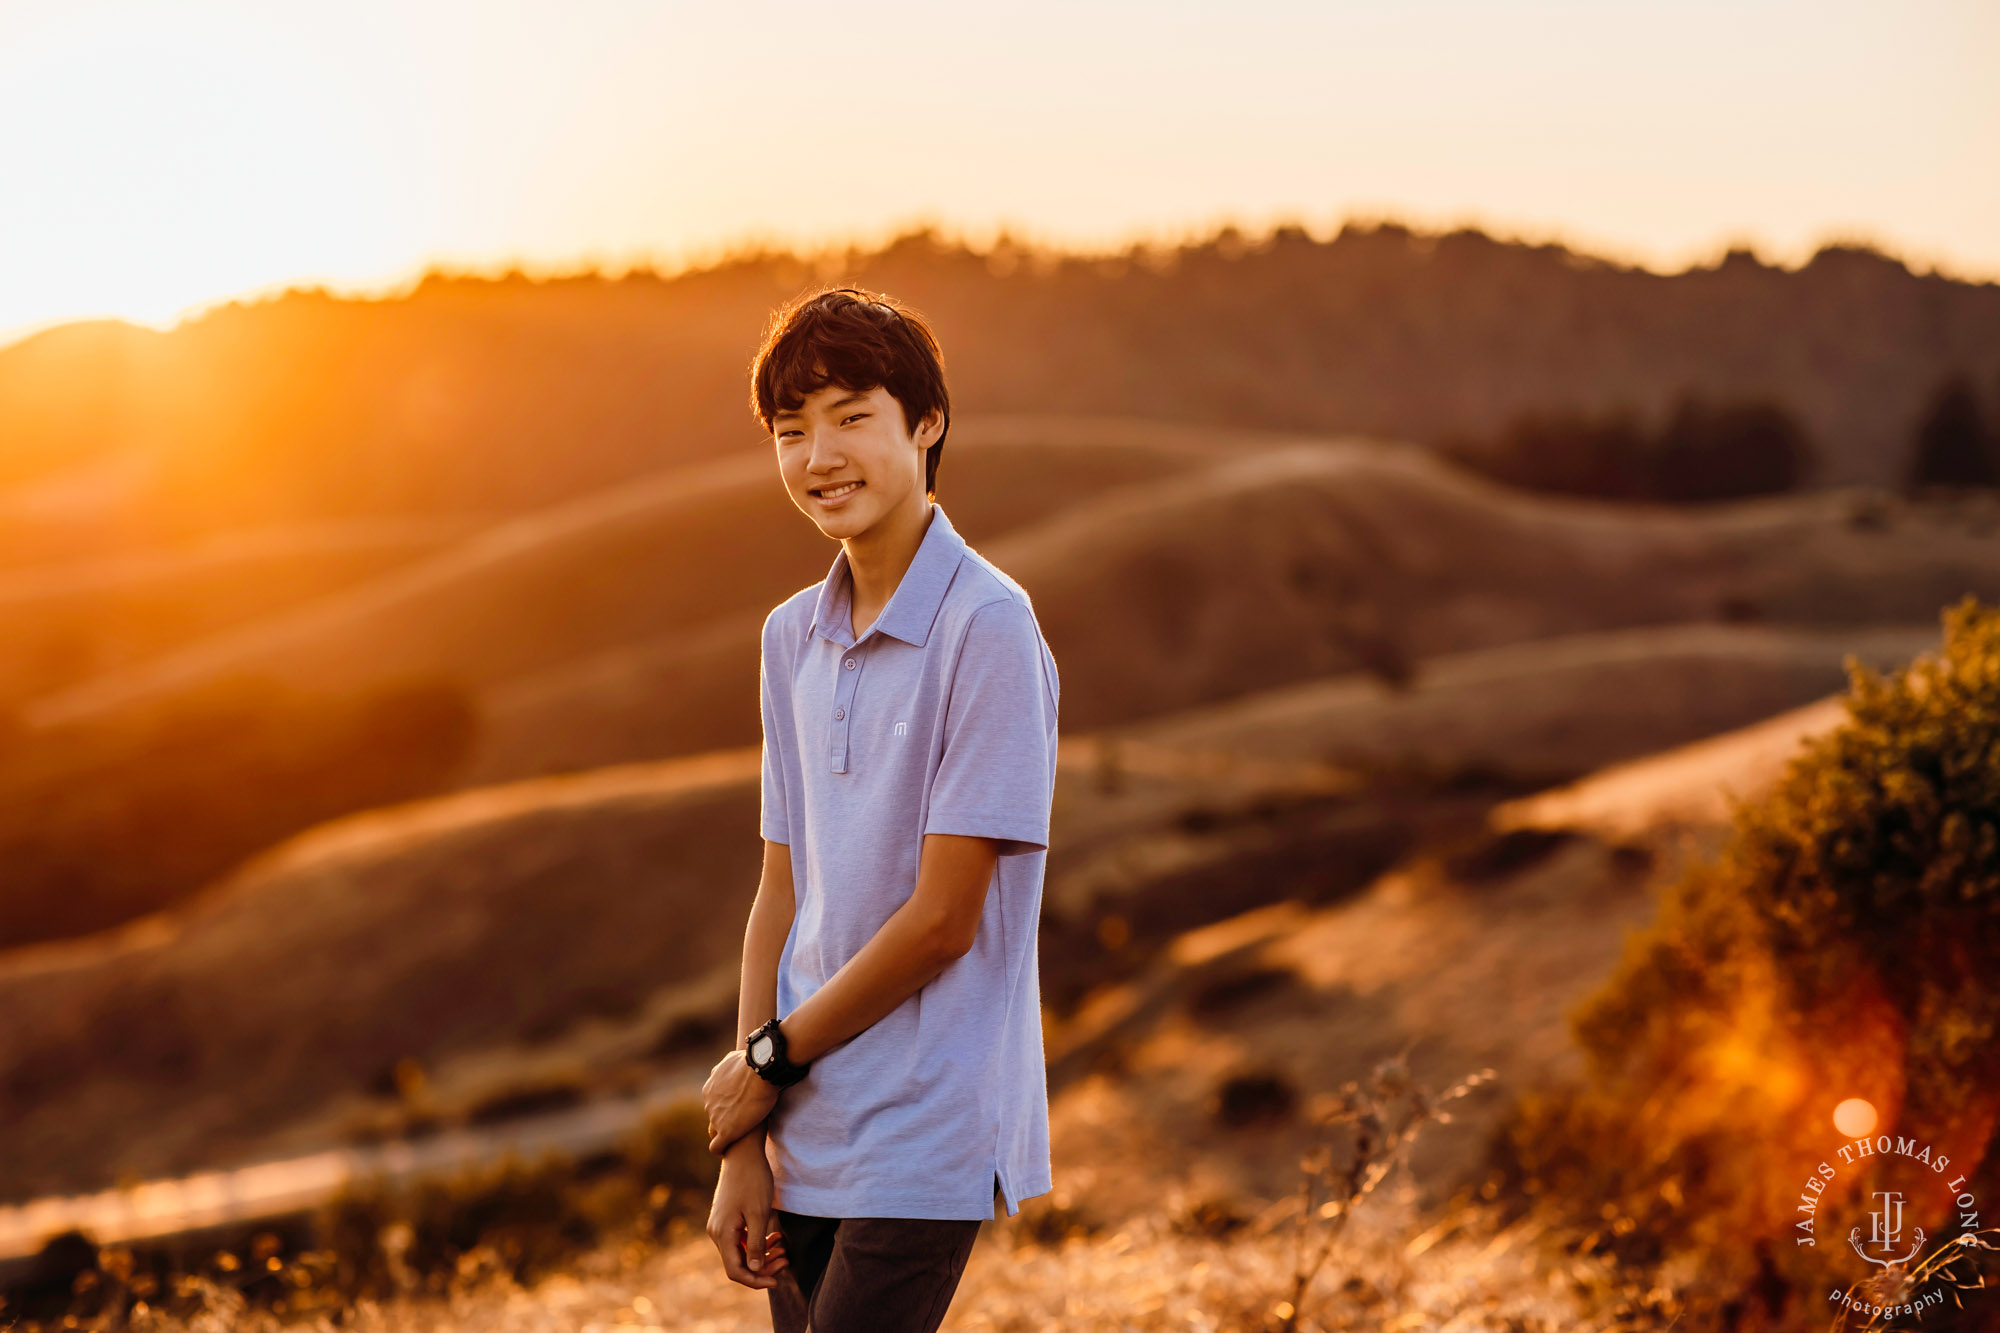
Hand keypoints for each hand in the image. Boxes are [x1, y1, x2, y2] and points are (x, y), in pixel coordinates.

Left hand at [703, 1047, 780, 1155]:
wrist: (760, 1072)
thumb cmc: (751, 1063)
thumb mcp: (732, 1059)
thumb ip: (727, 1066)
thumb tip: (730, 1064)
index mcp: (710, 1090)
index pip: (713, 1104)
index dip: (725, 1107)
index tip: (738, 1107)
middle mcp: (709, 1105)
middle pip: (714, 1118)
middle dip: (725, 1119)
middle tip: (742, 1120)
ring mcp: (716, 1119)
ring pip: (715, 1132)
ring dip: (725, 1133)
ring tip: (738, 1136)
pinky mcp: (727, 1131)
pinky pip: (717, 1147)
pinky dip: (722, 1149)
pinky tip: (728, 1149)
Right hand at [706, 1144, 789, 1289]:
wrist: (743, 1153)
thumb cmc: (753, 1180)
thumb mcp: (759, 1213)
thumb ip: (757, 1244)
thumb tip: (755, 1269)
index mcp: (722, 1234)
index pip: (736, 1271)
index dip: (756, 1280)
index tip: (777, 1280)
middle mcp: (717, 1232)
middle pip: (739, 1263)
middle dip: (763, 1267)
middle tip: (786, 1261)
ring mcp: (720, 1225)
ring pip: (741, 1252)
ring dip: (762, 1255)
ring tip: (784, 1250)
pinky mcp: (727, 1218)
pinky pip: (741, 1239)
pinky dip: (758, 1242)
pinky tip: (776, 1237)